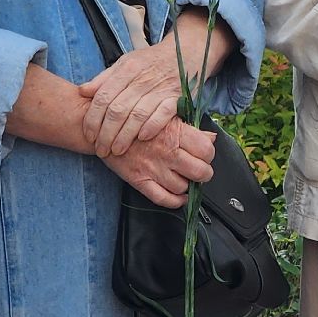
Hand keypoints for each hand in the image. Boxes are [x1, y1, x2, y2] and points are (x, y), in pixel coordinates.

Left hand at [79, 13, 232, 155]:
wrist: (185, 52)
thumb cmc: (151, 62)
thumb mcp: (126, 63)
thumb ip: (104, 79)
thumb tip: (82, 91)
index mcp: (127, 69)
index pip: (103, 97)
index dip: (92, 119)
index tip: (88, 135)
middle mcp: (142, 78)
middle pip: (118, 110)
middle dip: (106, 134)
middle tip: (100, 150)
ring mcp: (161, 88)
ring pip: (137, 115)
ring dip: (124, 136)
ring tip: (116, 151)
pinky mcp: (177, 97)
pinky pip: (163, 114)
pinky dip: (152, 127)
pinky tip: (142, 138)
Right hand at [99, 118, 216, 208]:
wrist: (105, 128)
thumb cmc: (137, 120)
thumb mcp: (166, 115)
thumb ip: (190, 128)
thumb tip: (211, 138)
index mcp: (175, 132)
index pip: (206, 150)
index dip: (208, 155)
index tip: (204, 155)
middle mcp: (167, 152)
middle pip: (200, 172)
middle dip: (204, 173)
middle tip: (200, 171)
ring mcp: (153, 168)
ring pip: (183, 187)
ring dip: (188, 185)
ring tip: (185, 179)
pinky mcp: (139, 180)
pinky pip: (163, 199)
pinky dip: (175, 201)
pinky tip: (179, 196)